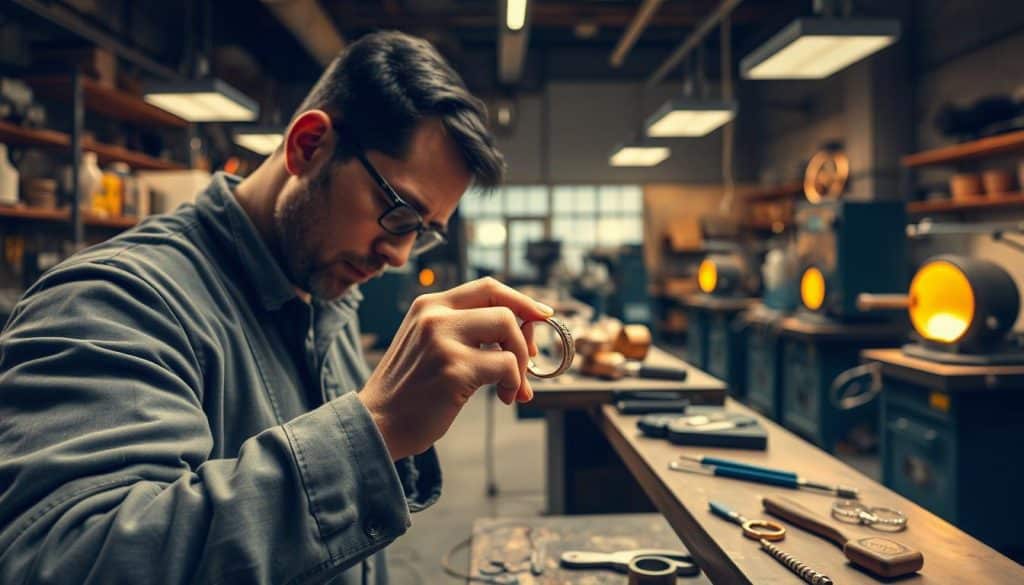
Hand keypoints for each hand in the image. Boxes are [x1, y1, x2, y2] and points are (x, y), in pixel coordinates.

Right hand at [358, 277, 552, 459]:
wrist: (376, 424)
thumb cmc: (409, 391)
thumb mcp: (429, 344)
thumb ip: (467, 332)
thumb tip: (525, 333)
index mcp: (429, 305)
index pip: (488, 287)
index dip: (521, 300)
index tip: (542, 315)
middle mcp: (435, 316)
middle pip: (504, 307)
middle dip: (525, 337)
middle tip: (526, 363)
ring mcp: (443, 340)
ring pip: (509, 329)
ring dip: (520, 363)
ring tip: (512, 386)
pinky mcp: (454, 369)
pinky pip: (507, 366)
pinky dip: (514, 383)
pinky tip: (504, 397)